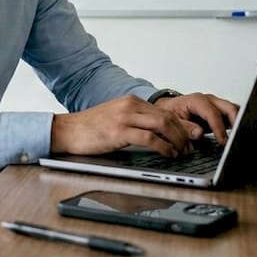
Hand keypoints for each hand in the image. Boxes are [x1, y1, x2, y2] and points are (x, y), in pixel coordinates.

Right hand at [50, 94, 203, 157]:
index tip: (188, 139)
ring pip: (163, 125)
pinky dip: (164, 147)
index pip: (165, 111)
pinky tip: (168, 154)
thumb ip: (135, 120)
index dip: (180, 126)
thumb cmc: (90, 129)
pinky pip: (149, 138)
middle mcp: (130, 105)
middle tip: (189, 148)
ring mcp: (125, 117)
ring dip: (177, 140)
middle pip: (168, 116)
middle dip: (183, 134)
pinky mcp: (119, 131)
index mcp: (131, 101)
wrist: (67, 130)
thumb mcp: (116, 118)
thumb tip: (157, 133)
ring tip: (181, 152)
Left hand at [153, 92, 239, 145]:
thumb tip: (199, 133)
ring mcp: (215, 105)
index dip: (219, 128)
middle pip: (229, 108)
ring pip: (233, 110)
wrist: (168, 108)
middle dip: (236, 122)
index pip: (213, 113)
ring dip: (238, 122)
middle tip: (236, 138)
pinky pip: (232, 115)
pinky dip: (236, 123)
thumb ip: (185, 127)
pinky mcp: (219, 111)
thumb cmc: (171, 112)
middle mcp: (209, 100)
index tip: (223, 141)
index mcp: (197, 101)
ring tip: (239, 137)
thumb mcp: (172, 120)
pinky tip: (236, 134)